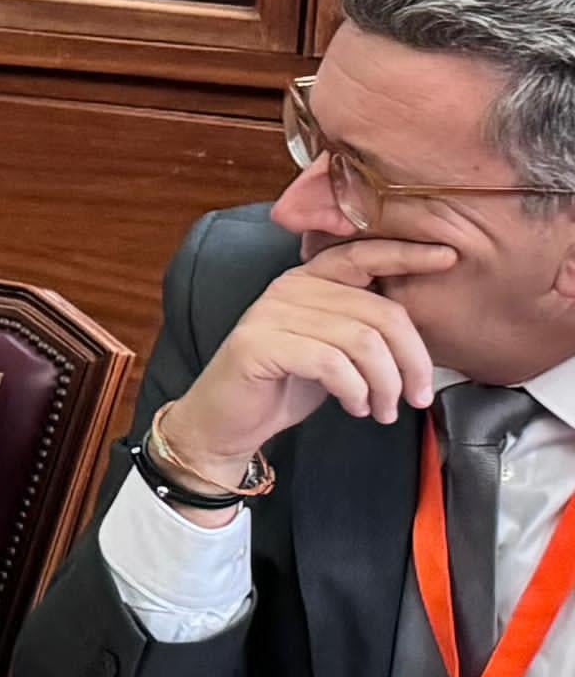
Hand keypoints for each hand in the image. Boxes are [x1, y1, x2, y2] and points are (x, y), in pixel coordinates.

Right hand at [167, 238, 459, 475]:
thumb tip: (423, 331)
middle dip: (412, 360)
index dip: (408, 255)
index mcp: (309, 280)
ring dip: (385, 384)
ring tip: (383, 409)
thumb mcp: (334, 348)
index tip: (449, 257)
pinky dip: (355, 391)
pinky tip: (356, 407)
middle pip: (380, 311)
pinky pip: (331, 364)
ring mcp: (270, 314)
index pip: (364, 255)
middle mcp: (289, 288)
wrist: (227, 422)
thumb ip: (364, 326)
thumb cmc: (286, 384)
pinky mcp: (259, 346)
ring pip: (362, 341)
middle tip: (419, 396)